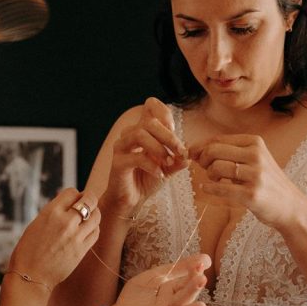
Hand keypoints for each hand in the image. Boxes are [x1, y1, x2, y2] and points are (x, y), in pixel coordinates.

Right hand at [7, 188, 100, 287]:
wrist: (30, 276)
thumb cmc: (28, 250)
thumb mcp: (37, 224)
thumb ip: (54, 213)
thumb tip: (68, 205)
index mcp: (50, 212)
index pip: (72, 192)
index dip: (75, 195)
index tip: (74, 200)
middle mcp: (65, 221)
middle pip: (90, 200)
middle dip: (90, 199)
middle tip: (87, 203)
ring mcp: (76, 236)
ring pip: (96, 216)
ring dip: (94, 213)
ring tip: (88, 217)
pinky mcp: (82, 250)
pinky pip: (96, 232)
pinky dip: (94, 228)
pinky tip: (88, 230)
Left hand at [103, 253, 210, 305]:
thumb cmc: (138, 295)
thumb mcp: (155, 276)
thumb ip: (175, 268)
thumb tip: (202, 257)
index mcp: (171, 291)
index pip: (186, 282)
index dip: (194, 272)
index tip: (204, 262)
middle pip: (183, 297)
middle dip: (193, 288)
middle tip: (202, 279)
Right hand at [106, 97, 189, 213]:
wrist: (132, 199)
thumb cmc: (148, 179)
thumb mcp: (169, 167)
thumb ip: (179, 159)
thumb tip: (188, 154)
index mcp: (143, 129)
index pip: (151, 105)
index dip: (165, 115)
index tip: (175, 132)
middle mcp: (130, 134)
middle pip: (149, 122)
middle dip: (169, 137)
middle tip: (180, 151)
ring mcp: (122, 147)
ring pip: (139, 134)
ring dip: (159, 148)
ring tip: (169, 162)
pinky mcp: (118, 162)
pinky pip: (136, 157)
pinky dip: (152, 165)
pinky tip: (159, 175)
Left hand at [189, 134, 306, 228]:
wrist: (290, 206)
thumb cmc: (267, 182)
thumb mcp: (254, 159)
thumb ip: (229, 152)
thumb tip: (196, 149)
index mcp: (255, 143)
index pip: (218, 139)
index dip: (200, 147)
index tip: (192, 154)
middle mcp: (256, 155)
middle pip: (214, 150)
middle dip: (202, 159)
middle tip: (204, 169)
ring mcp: (255, 175)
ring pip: (216, 167)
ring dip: (208, 175)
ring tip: (214, 179)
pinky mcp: (252, 194)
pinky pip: (221, 188)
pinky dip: (209, 188)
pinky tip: (207, 188)